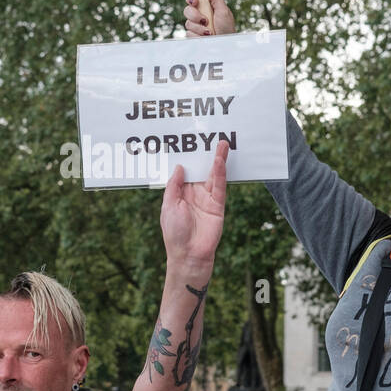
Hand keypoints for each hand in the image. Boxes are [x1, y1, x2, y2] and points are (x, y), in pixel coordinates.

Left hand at [161, 142, 227, 269]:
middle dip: (205, 155)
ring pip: (214, 175)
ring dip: (218, 159)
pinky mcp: (218, 205)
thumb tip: (179, 166)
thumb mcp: (168, 205)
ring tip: (222, 143)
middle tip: (210, 136)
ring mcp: (207, 199)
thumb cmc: (174, 233)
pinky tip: (221, 160)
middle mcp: (195, 193)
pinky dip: (221, 173)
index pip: (186, 171)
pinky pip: (220, 186)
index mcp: (181, 193)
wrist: (188, 254)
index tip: (190, 141)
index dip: (188, 157)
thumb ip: (174, 185)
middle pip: (202, 170)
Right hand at [184, 0, 234, 36]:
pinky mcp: (193, 37)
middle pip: (187, 10)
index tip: (195, 1)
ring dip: (200, 28)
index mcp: (206, 8)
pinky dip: (198, 36)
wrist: (224, 45)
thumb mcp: (224, 11)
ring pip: (188, 23)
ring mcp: (195, 27)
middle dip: (195, 15)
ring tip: (210, 33)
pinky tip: (206, 38)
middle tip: (205, 20)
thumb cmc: (227, 29)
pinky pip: (188, 34)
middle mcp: (199, 16)